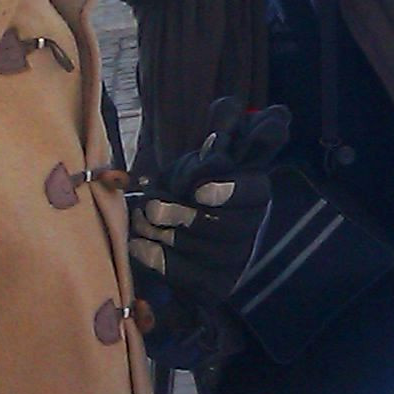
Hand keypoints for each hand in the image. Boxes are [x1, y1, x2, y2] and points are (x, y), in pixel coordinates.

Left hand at [129, 98, 288, 307]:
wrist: (192, 236)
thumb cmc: (199, 186)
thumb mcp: (210, 153)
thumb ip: (221, 128)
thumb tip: (230, 108)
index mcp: (256, 192)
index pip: (253, 192)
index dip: (227, 192)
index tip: (198, 191)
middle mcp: (252, 229)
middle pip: (223, 227)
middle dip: (183, 216)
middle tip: (152, 207)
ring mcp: (234, 261)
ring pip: (201, 251)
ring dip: (164, 234)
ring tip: (141, 220)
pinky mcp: (214, 286)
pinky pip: (185, 277)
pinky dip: (157, 259)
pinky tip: (138, 245)